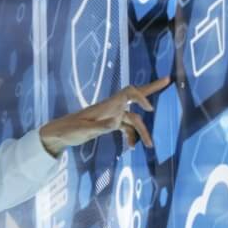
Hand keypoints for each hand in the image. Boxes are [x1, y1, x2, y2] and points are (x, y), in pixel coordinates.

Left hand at [38, 77, 170, 155]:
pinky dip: (131, 136)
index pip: (128, 93)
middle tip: (168, 79)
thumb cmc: (69, 131)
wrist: (58, 134)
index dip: (140, 97)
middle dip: (152, 88)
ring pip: (133, 119)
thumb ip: (100, 127)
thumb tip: (116, 124)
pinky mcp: (109, 124)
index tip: (149, 109)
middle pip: (135, 95)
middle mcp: (111, 107)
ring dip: (142, 131)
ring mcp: (111, 115)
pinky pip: (125, 127)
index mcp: (106, 105)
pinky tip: (130, 147)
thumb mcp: (84, 131)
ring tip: (149, 146)